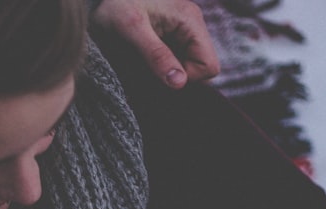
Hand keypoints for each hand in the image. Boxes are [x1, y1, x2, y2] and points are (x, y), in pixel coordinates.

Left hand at [91, 0, 220, 88]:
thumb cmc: (116, 4)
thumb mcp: (132, 30)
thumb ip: (157, 55)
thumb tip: (179, 83)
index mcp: (190, 20)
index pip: (209, 65)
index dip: (188, 78)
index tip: (161, 75)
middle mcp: (192, 24)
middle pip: (201, 67)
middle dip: (177, 75)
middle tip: (149, 69)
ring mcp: (183, 29)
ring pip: (188, 65)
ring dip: (167, 70)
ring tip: (144, 61)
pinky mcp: (171, 34)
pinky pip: (176, 58)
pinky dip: (162, 65)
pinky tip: (144, 58)